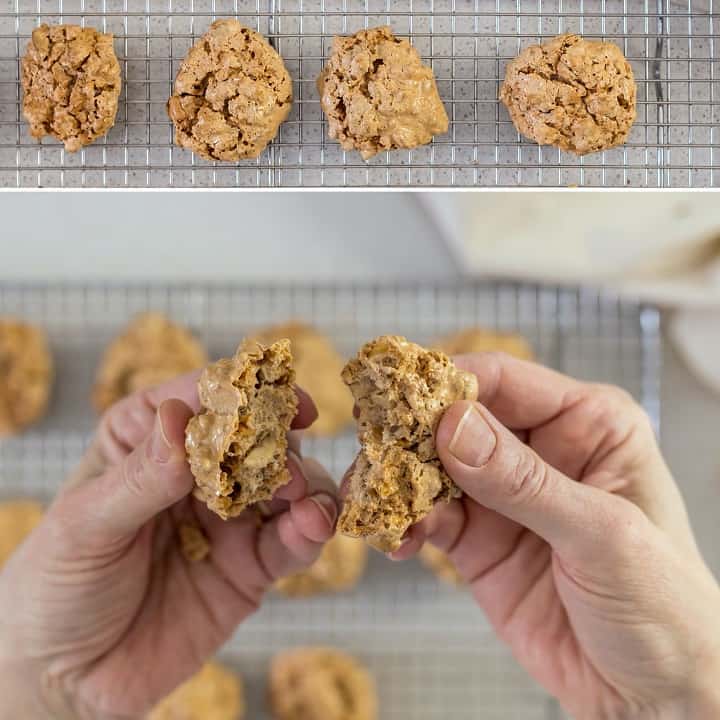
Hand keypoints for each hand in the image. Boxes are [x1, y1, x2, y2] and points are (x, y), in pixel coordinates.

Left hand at [0, 373, 337, 719]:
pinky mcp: (251, 566)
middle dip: (280, 446)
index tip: (279, 396)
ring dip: (306, 487)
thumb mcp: (86, 526)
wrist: (67, 679)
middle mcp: (195, 472)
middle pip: (255, 438)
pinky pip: (291, 541)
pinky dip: (310, 531)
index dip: (243, 392)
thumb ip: (141, 477)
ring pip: (286, 486)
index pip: (202, 400)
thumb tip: (182, 418)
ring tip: (306, 504)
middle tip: (287, 469)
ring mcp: (228, 518)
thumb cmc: (56, 586)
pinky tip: (311, 529)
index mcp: (147, 440)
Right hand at [396, 353, 719, 719]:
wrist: (654, 696)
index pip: (504, 380)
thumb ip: (525, 482)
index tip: (401, 403)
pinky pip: (429, 516)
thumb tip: (454, 427)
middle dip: (410, 434)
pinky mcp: (478, 540)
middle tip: (371, 452)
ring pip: (433, 467)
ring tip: (372, 501)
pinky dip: (405, 523)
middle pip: (457, 419)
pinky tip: (396, 540)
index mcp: (587, 423)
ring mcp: (504, 495)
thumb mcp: (602, 535)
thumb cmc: (666, 607)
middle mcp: (541, 449)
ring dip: (399, 482)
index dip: (449, 385)